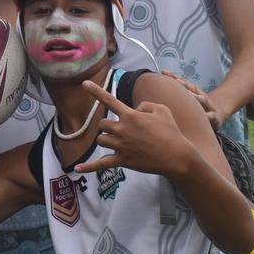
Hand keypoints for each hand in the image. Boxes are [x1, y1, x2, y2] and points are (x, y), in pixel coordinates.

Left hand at [75, 80, 191, 175]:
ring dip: (106, 139)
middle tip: (120, 130)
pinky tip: (77, 169)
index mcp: (130, 115)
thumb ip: (146, 105)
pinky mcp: (121, 161)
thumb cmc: (171, 132)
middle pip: (102, 124)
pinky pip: (100, 164)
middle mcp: (122, 129)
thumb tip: (136, 109)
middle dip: (108, 126)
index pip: (108, 100)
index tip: (84, 84)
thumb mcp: (162, 109)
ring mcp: (120, 146)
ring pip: (101, 140)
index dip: (95, 91)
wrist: (176, 156)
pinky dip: (88, 167)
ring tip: (117, 142)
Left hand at [159, 70, 224, 130]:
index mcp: (193, 92)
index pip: (182, 83)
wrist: (219, 113)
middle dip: (184, 84)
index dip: (174, 77)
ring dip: (196, 97)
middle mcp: (201, 96)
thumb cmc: (199, 108)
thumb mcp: (189, 101)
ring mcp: (209, 105)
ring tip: (189, 94)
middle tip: (176, 81)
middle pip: (192, 88)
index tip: (164, 72)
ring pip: (202, 100)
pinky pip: (212, 116)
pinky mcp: (216, 117)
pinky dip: (209, 116)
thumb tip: (155, 88)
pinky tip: (206, 116)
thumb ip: (176, 96)